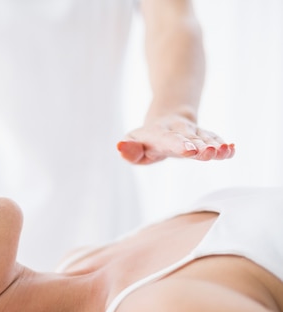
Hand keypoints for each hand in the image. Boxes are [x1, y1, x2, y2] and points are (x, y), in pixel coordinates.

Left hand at [117, 112, 234, 164]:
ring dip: (215, 145)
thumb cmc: (147, 140)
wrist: (167, 118)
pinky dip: (224, 145)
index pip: (167, 139)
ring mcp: (192, 132)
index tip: (188, 151)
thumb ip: (130, 150)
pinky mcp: (204, 136)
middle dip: (199, 146)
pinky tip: (232, 151)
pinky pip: (214, 139)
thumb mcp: (134, 144)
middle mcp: (177, 131)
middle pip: (189, 138)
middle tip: (208, 152)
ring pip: (204, 138)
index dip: (178, 144)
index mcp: (157, 134)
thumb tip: (120, 147)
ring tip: (224, 152)